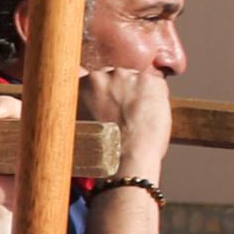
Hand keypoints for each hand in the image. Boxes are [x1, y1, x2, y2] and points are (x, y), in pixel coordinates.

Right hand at [79, 66, 171, 185]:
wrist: (126, 159)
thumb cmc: (101, 150)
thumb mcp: (77, 125)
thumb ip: (81, 106)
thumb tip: (87, 104)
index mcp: (83, 84)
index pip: (92, 79)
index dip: (101, 91)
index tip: (105, 101)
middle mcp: (103, 74)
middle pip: (115, 77)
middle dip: (121, 92)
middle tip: (124, 115)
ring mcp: (128, 76)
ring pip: (136, 80)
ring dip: (138, 94)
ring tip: (138, 119)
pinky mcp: (150, 81)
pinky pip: (156, 85)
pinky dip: (157, 99)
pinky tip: (149, 117)